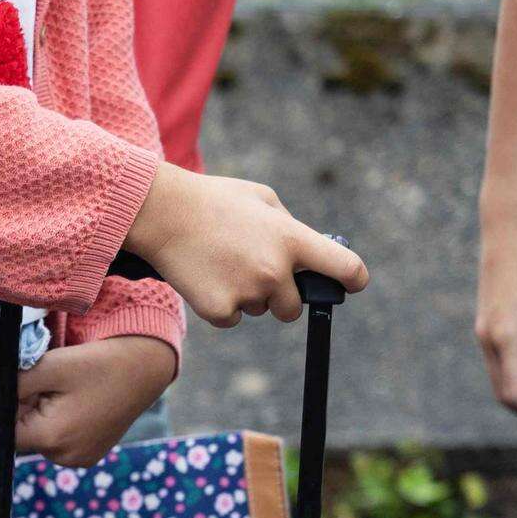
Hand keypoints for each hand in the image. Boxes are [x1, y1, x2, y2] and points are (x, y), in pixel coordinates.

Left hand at [0, 336, 177, 468]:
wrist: (148, 367)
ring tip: (45, 378)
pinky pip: (55, 436)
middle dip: (9, 403)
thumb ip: (10, 384)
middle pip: (16, 432)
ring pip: (35, 433)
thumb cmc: (101, 363)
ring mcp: (78, 458)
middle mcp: (63, 457)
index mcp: (52, 438)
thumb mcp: (51, 366)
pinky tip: (63, 393)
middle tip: (14, 369)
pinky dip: (49, 415)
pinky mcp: (88, 452)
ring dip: (29, 407)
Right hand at [125, 164, 370, 326]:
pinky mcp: (219, 310)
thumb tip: (308, 252)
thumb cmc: (215, 201)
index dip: (352, 280)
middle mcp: (275, 271)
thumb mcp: (263, 199)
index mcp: (293, 239)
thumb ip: (291, 227)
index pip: (345, 268)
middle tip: (254, 275)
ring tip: (221, 265)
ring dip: (246, 296)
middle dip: (280, 297)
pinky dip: (220, 305)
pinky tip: (206, 278)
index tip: (350, 285)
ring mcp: (248, 293)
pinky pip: (231, 318)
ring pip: (259, 310)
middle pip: (293, 308)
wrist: (164, 214)